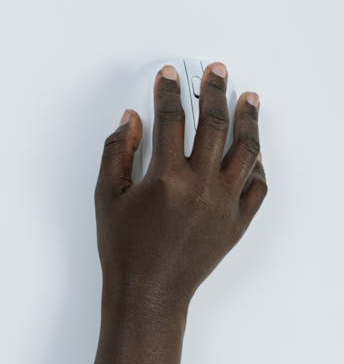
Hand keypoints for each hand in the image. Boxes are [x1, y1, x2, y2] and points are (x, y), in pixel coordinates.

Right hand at [95, 63, 267, 313]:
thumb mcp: (106, 194)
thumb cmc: (123, 245)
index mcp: (166, 177)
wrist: (149, 291)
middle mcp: (201, 187)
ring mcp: (224, 205)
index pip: (172, 119)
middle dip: (215, 92)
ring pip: (246, 152)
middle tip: (217, 72)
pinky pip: (256, 187)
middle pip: (215, 126)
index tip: (170, 75)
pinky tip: (254, 151)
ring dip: (248, 121)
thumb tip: (132, 118)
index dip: (170, 92)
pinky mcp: (237, 223)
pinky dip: (257, 165)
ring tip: (248, 99)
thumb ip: (117, 151)